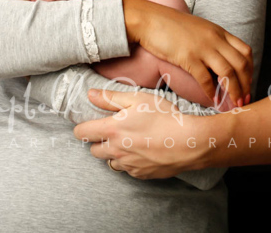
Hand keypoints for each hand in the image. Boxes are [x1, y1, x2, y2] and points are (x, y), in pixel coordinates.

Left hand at [73, 89, 206, 178]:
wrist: (189, 142)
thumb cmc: (165, 117)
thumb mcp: (138, 99)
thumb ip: (111, 98)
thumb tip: (91, 95)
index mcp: (112, 130)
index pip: (82, 133)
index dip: (82, 128)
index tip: (89, 123)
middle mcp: (116, 150)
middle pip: (93, 150)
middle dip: (98, 141)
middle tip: (114, 130)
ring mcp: (128, 165)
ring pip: (110, 162)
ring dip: (114, 153)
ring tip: (129, 141)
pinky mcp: (140, 174)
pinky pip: (127, 169)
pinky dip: (130, 161)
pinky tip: (142, 151)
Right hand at [124, 0, 252, 106]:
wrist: (149, 19)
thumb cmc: (171, 26)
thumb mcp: (198, 29)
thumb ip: (212, 41)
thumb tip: (219, 60)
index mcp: (219, 32)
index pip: (245, 51)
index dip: (250, 70)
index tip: (248, 83)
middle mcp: (215, 39)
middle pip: (241, 64)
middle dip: (246, 85)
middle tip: (245, 99)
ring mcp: (202, 48)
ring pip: (228, 72)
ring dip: (234, 91)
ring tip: (234, 103)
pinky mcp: (187, 57)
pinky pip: (205, 78)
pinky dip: (211, 91)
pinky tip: (212, 99)